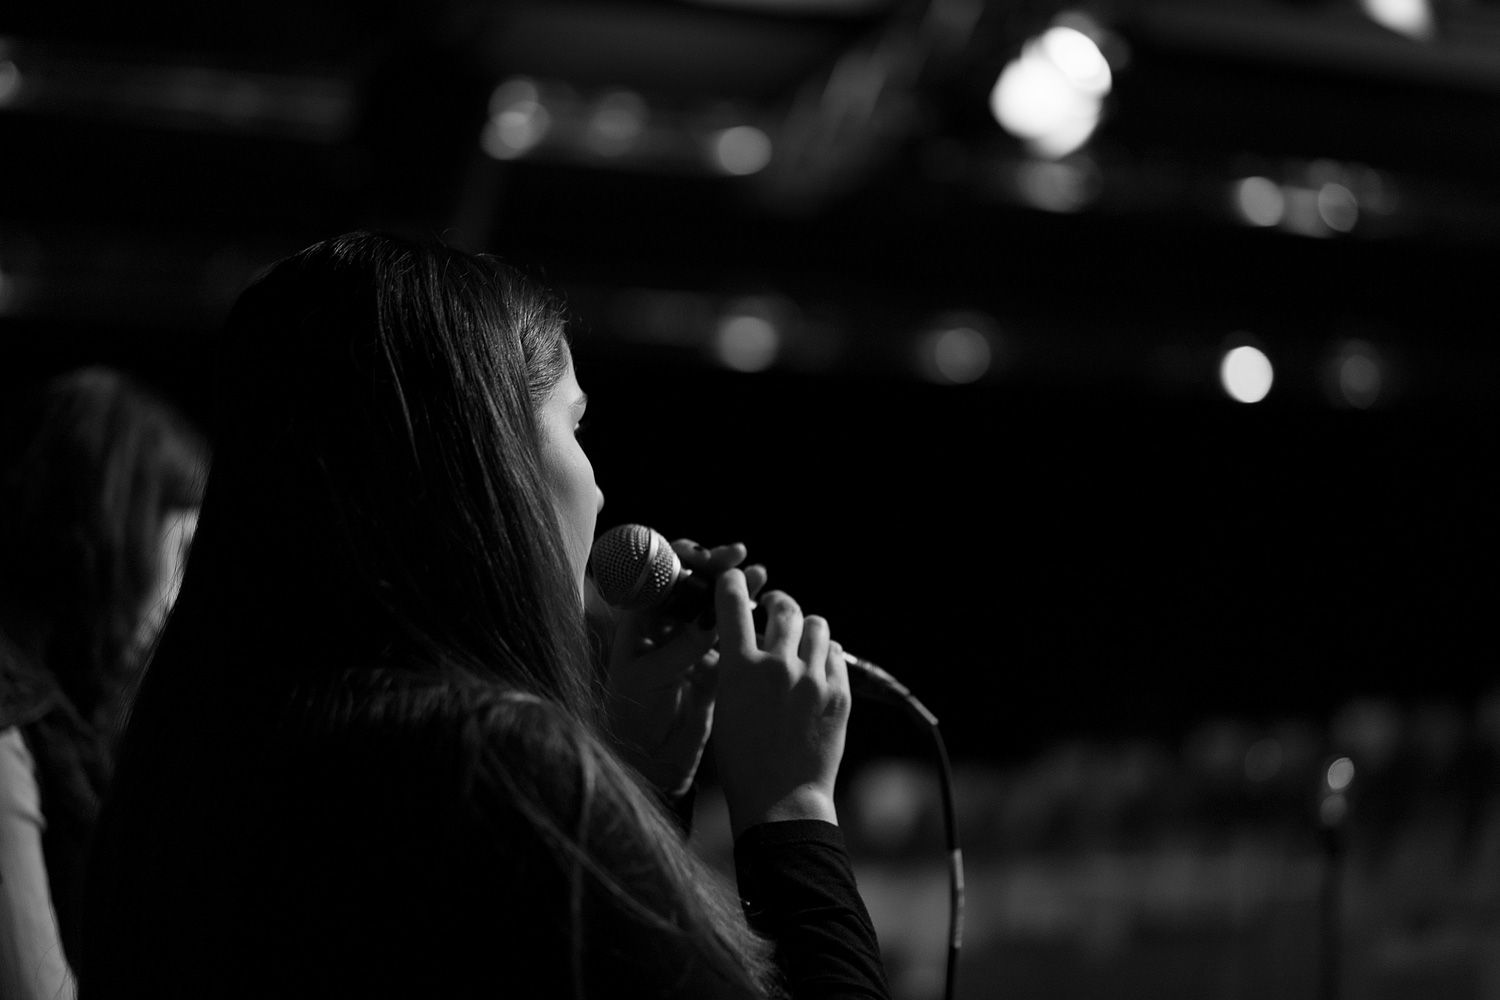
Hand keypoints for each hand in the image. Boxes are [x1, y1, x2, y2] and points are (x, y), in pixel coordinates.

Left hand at [604, 539, 766, 798]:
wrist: (649, 761)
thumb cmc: (633, 717)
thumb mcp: (649, 678)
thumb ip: (680, 648)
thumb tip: (712, 618)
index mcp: (640, 623)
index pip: (658, 577)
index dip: (679, 559)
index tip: (703, 555)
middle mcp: (664, 627)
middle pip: (691, 584)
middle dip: (714, 567)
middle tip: (738, 556)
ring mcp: (690, 644)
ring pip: (715, 606)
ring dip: (737, 588)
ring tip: (761, 575)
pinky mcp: (714, 664)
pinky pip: (733, 634)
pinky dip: (749, 619)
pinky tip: (766, 608)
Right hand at [710, 569, 850, 837]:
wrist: (780, 799)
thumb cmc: (742, 760)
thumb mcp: (725, 707)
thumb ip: (735, 668)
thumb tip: (745, 639)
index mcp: (740, 669)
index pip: (733, 603)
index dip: (733, 583)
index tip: (735, 579)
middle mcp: (778, 667)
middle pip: (785, 609)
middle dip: (778, 604)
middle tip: (775, 609)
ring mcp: (813, 679)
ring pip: (817, 626)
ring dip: (806, 629)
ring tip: (800, 641)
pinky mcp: (839, 694)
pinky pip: (836, 654)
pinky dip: (825, 654)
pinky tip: (817, 667)